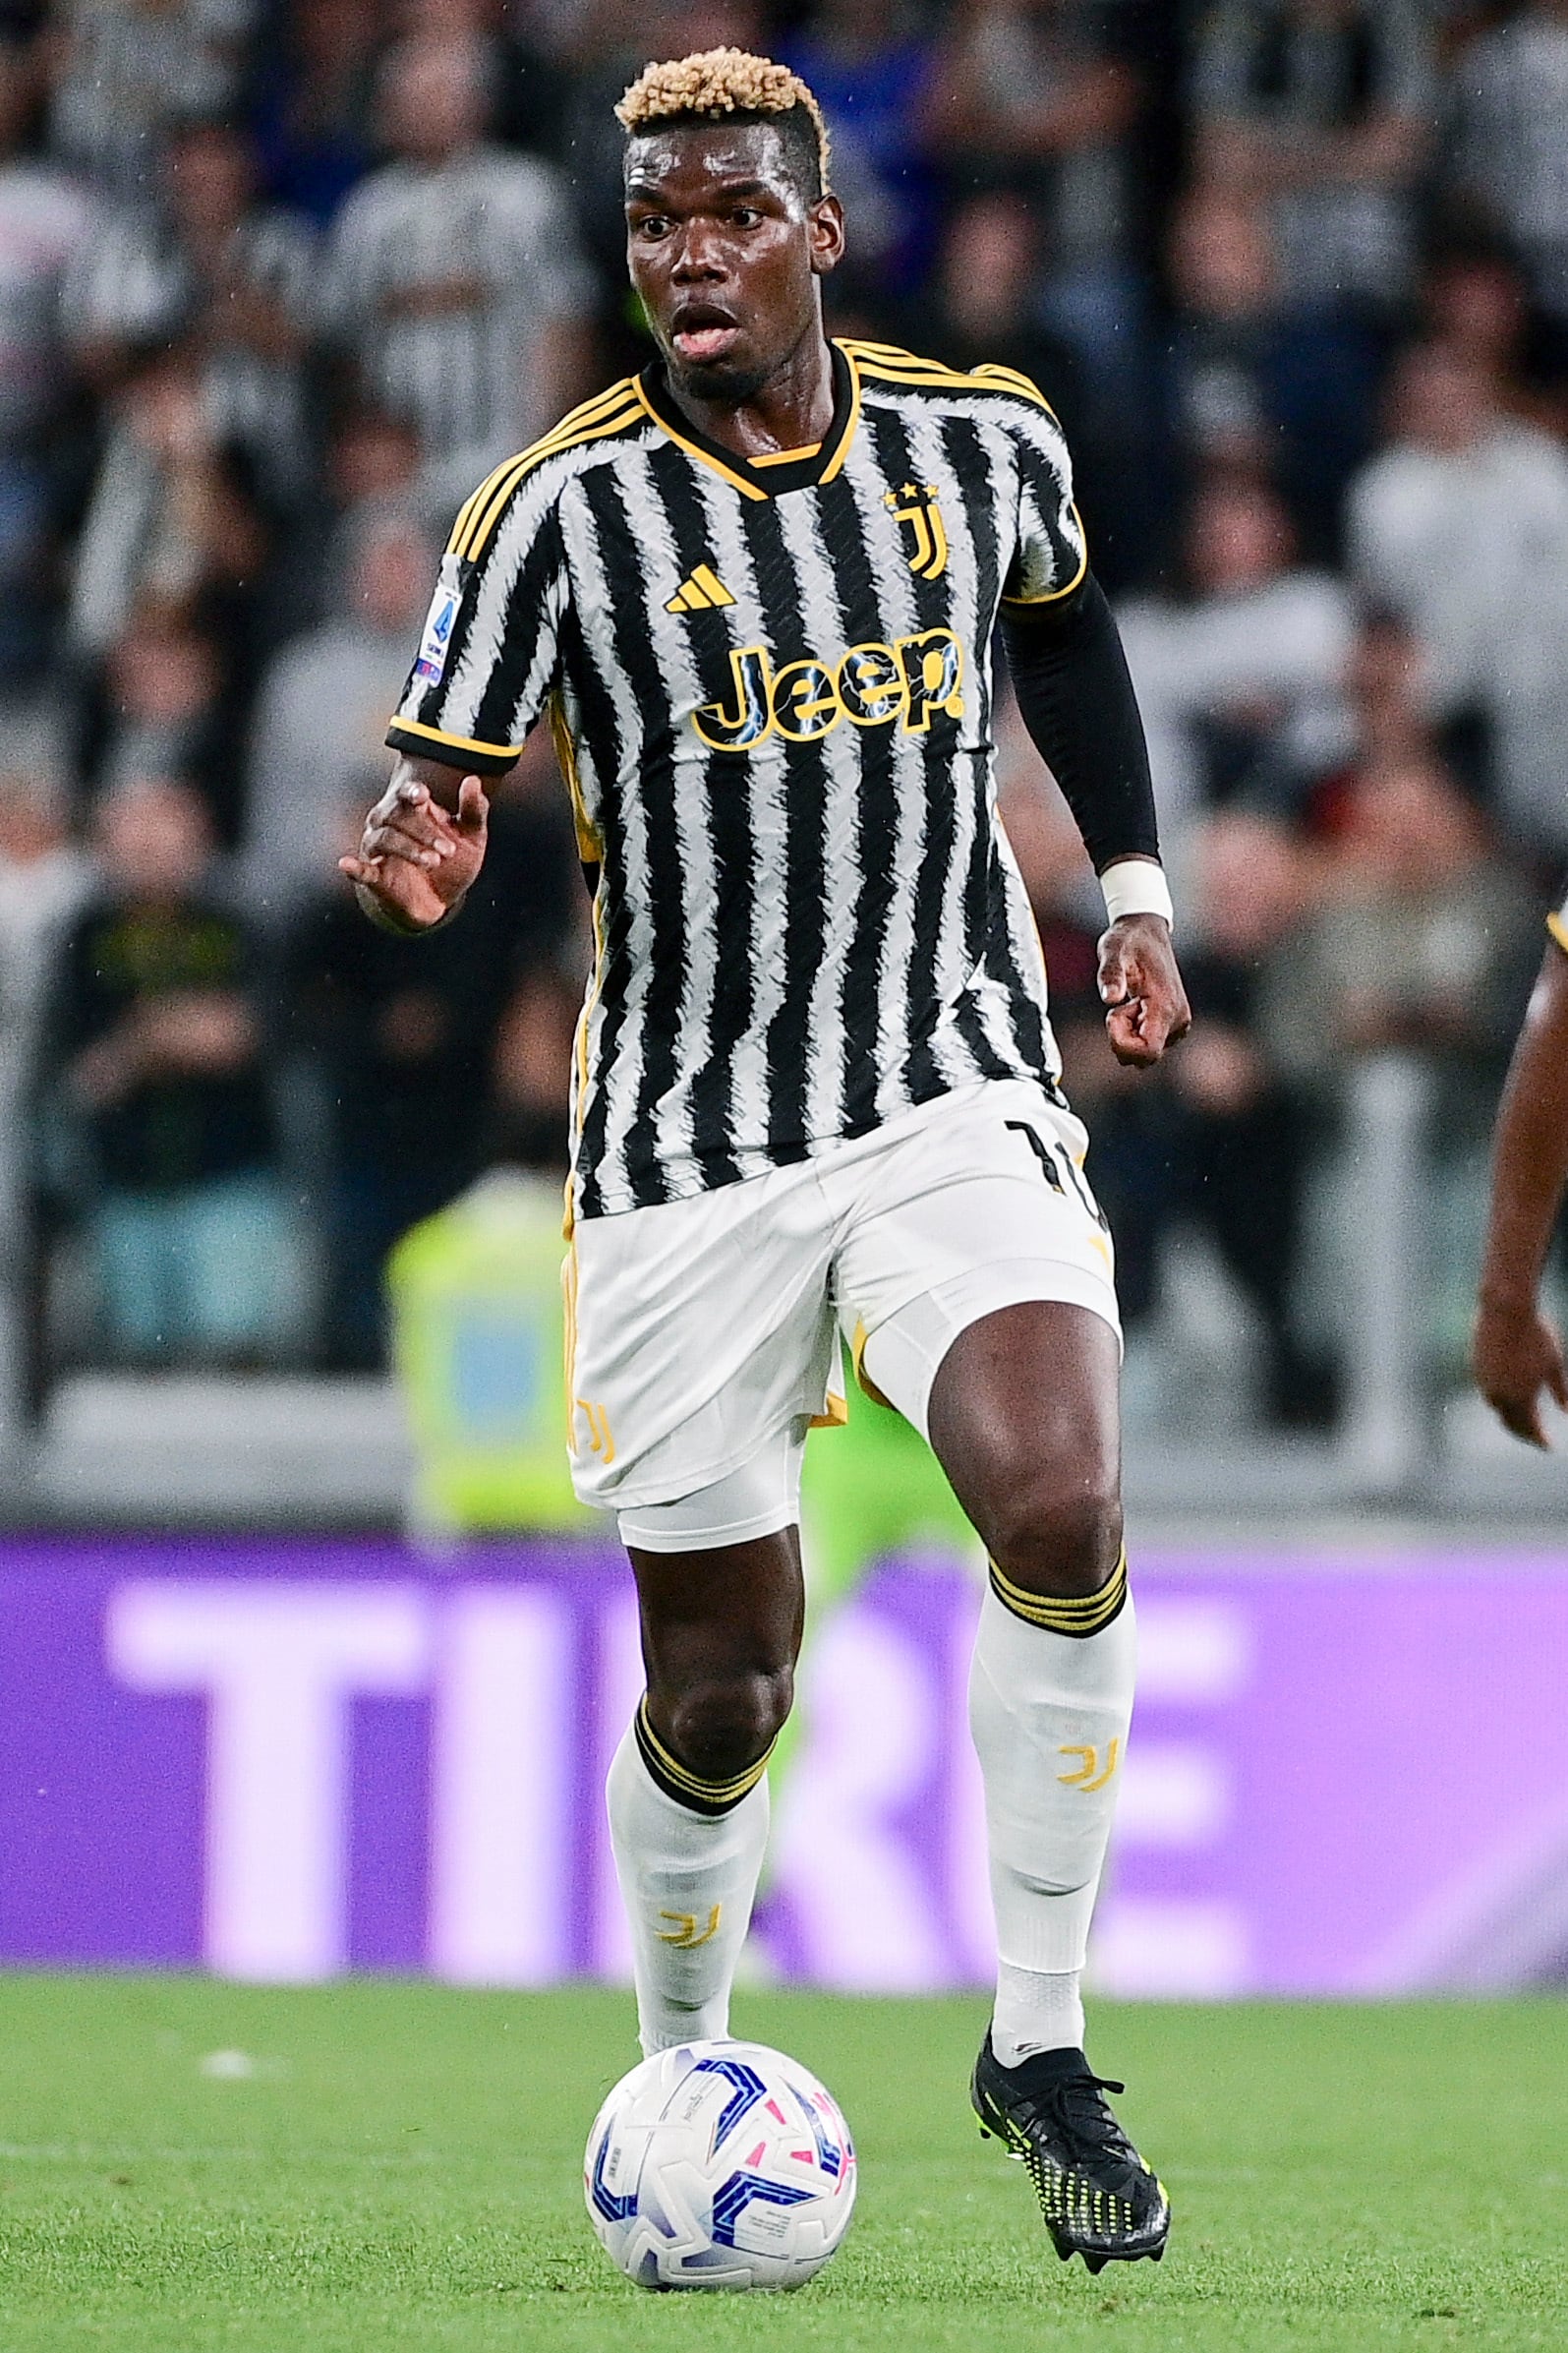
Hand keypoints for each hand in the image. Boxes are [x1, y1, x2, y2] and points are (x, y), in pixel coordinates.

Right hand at [340, 773, 487, 931]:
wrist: (442, 900)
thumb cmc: (454, 861)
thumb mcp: (472, 837)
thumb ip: (474, 810)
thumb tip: (474, 780)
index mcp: (413, 809)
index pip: (406, 793)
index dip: (411, 792)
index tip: (423, 796)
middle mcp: (390, 823)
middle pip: (396, 815)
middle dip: (423, 830)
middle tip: (448, 849)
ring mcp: (379, 849)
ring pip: (384, 838)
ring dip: (409, 849)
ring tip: (434, 861)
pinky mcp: (375, 877)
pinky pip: (361, 869)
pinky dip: (353, 867)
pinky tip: (346, 864)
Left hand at [1098, 914, 1190, 1067]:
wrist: (1147, 931)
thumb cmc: (1128, 940)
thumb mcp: (1112, 951)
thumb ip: (1110, 974)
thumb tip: (1110, 998)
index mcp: (1166, 1006)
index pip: (1147, 1051)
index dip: (1122, 1043)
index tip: (1113, 1013)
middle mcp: (1178, 1020)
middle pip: (1145, 1057)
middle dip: (1123, 1037)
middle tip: (1121, 1004)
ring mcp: (1179, 1024)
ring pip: (1146, 1051)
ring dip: (1129, 1033)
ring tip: (1130, 1001)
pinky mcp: (1175, 1025)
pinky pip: (1149, 1044)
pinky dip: (1136, 1031)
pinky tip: (1136, 1005)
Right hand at [1473, 1294, 1567, 1447]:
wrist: (1505, 1309)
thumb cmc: (1535, 1333)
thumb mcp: (1554, 1362)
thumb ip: (1559, 1389)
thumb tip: (1565, 1410)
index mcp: (1522, 1397)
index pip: (1530, 1429)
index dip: (1540, 1440)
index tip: (1548, 1446)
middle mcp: (1500, 1394)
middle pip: (1510, 1424)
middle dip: (1523, 1434)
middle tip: (1534, 1438)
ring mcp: (1484, 1381)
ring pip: (1496, 1408)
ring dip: (1508, 1416)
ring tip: (1520, 1418)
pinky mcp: (1475, 1367)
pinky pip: (1487, 1391)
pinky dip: (1498, 1398)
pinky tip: (1507, 1393)